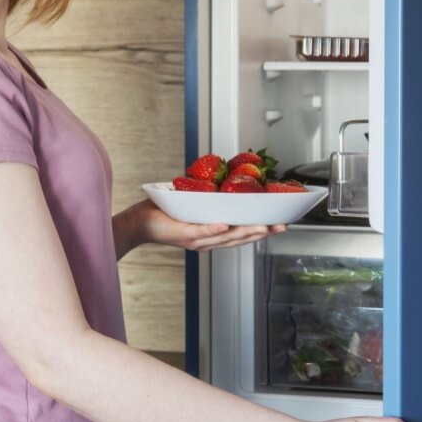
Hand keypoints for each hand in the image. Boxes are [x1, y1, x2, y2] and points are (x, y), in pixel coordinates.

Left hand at [132, 200, 284, 250]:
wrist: (139, 221)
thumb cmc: (165, 213)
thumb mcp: (194, 206)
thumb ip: (211, 199)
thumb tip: (227, 180)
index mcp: (212, 235)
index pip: (241, 234)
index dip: (262, 230)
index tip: (282, 224)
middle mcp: (206, 241)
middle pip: (239, 238)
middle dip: (262, 232)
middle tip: (282, 226)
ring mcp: (195, 239)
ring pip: (224, 237)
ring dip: (244, 231)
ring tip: (262, 226)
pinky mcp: (181, 234)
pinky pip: (200, 231)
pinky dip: (213, 229)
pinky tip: (225, 225)